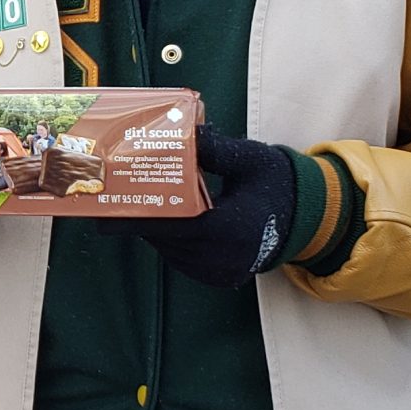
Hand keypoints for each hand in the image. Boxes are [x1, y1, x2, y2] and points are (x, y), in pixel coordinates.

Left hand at [99, 125, 295, 288]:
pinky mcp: (217, 277)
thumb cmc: (276, 184)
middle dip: (140, 216)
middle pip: (165, 237)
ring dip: (154, 227)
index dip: (136, 219)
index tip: (104, 215)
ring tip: (135, 202)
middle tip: (112, 196)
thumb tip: (188, 132)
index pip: (173, 226)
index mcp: (229, 229)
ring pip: (170, 249)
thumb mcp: (250, 160)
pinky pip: (181, 257)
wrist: (306, 218)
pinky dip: (171, 239)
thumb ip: (217, 150)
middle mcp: (221, 257)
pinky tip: (164, 217)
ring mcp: (219, 271)